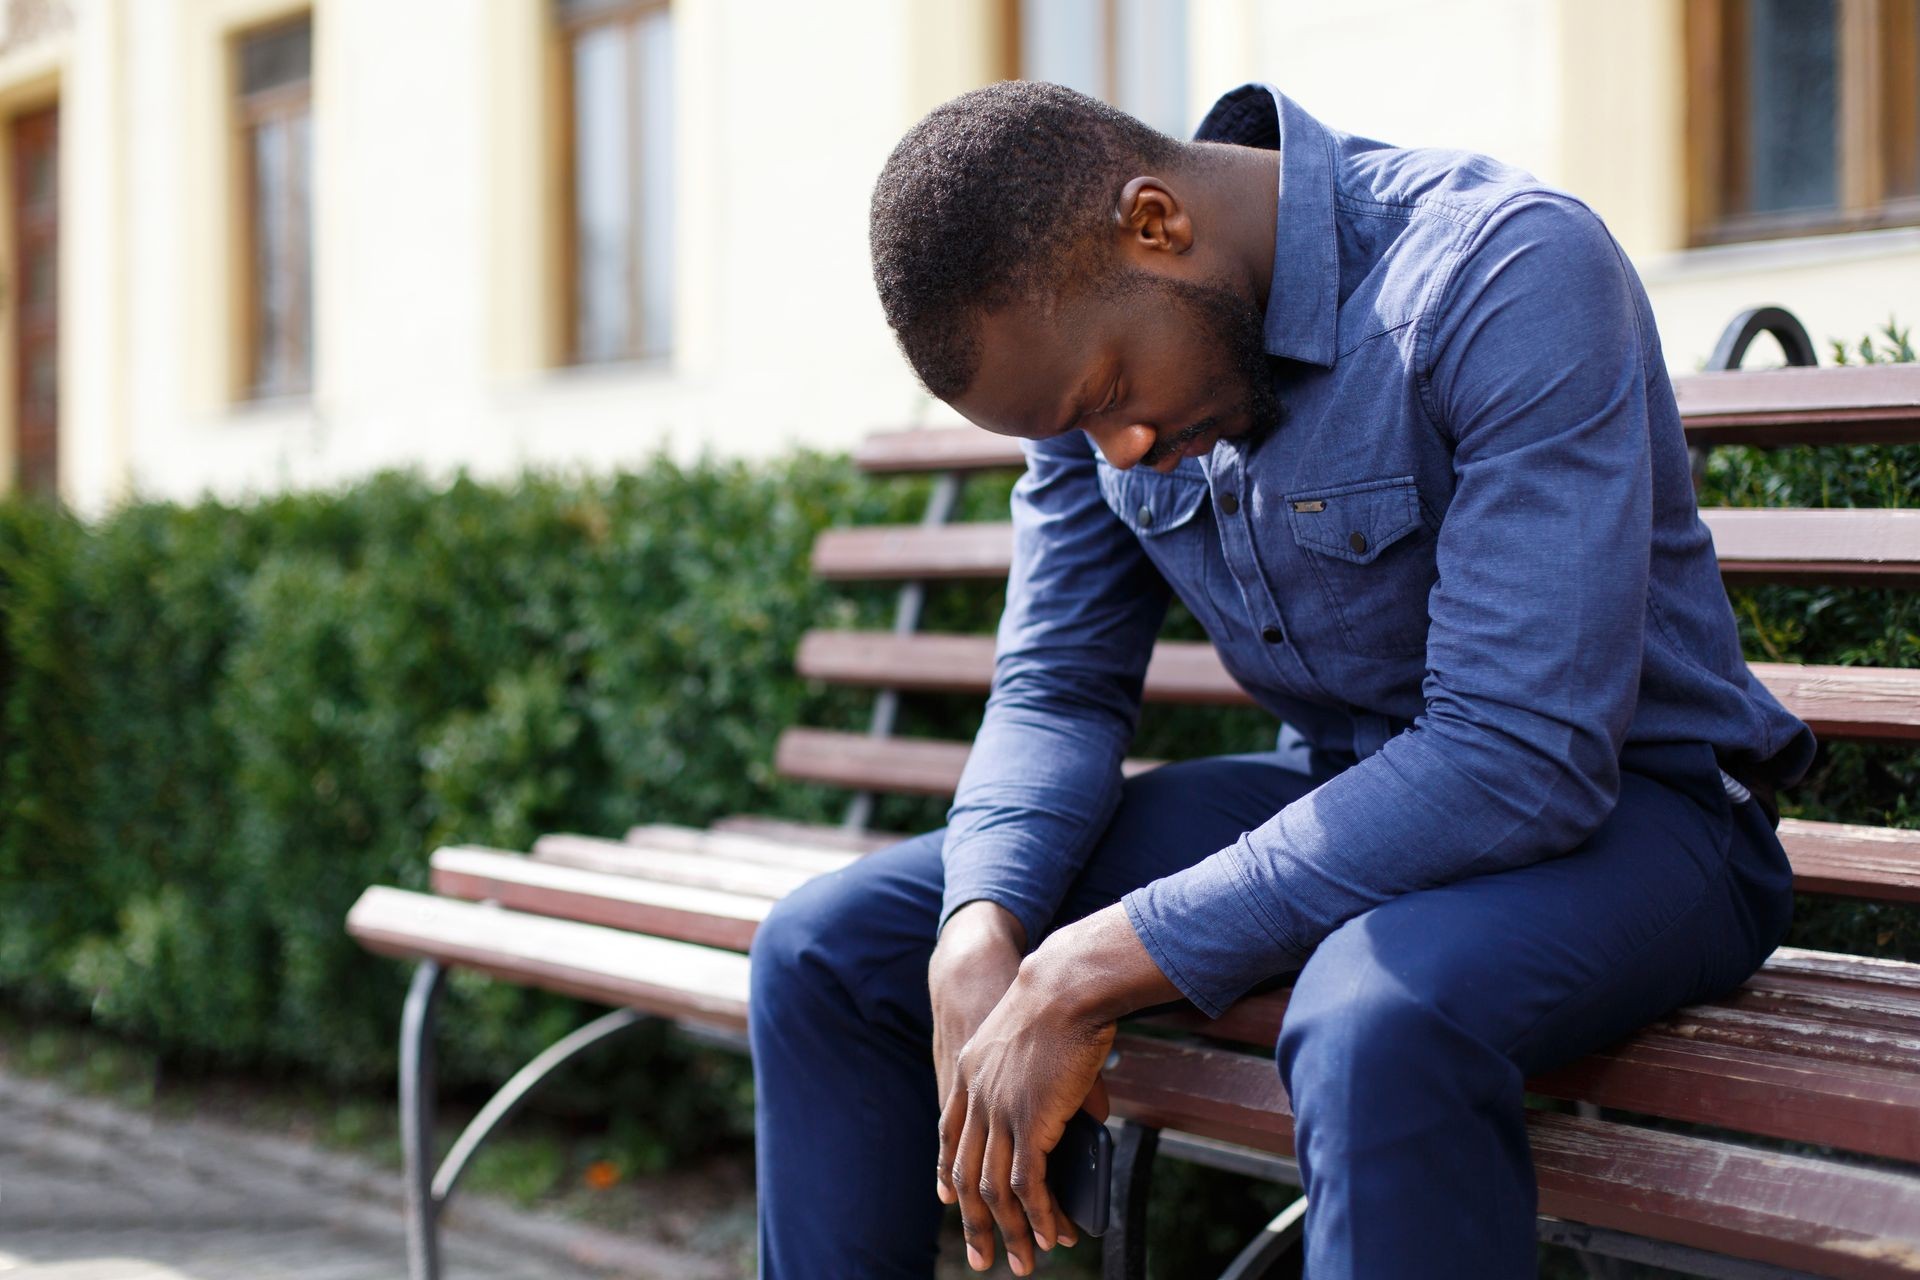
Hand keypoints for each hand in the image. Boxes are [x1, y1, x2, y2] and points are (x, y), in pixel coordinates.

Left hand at [936, 903, 1181, 1274]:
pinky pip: (1027, 1184)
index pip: (951, 1133)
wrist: (1064, 981)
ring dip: (1010, 1231)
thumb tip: (1092, 1113)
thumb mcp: (1039, 1037)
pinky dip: (1038, 1215)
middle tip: (982, 1257)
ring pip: (994, 1188)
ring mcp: (999, 1111)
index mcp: (970, 1071)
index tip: (950, 1200)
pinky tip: (1049, 1234)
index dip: (949, 1170)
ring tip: (1024, 1261)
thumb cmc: (1063, 997)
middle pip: (967, 1172)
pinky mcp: (1028, 1122)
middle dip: (975, 1221)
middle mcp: (975, 1096)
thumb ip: (1051, 1078)